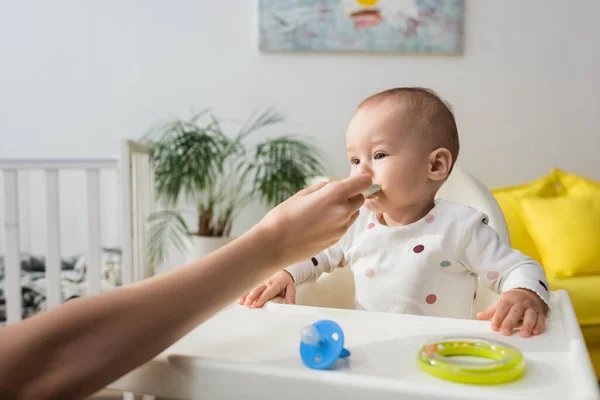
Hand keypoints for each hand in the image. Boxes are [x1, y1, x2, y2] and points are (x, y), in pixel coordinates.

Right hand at [239, 270, 294, 307]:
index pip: (268, 292)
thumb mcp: (291, 289)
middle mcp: (266, 282)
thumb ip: (291, 298)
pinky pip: (249, 287)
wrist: (282, 272)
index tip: (257, 304)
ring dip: (246, 296)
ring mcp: (260, 281)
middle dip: (252, 297)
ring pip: (252, 288)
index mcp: (275, 284)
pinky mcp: (256, 282)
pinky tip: (240, 300)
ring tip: (242, 303)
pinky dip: (244, 293)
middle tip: (247, 305)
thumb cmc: (286, 281)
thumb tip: (292, 308)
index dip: (262, 298)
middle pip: (257, 290)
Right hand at [255, 174, 370, 266]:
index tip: (352, 180)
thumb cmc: (284, 216)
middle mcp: (343, 211)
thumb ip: (322, 188)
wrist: (275, 244)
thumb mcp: (302, 194)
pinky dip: (339, 221)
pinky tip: (321, 223)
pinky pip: (345, 225)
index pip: (364, 182)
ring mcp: (341, 228)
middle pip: (360, 198)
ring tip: (325, 211)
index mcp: (335, 195)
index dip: (360, 179)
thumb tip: (332, 186)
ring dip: (346, 208)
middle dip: (351, 195)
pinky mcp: (337, 240)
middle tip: (333, 196)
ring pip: (354, 213)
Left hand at [476, 288, 546, 337]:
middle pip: (516, 312)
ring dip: (527, 325)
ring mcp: (531, 307)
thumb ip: (490, 311)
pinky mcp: (540, 312)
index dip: (498, 318)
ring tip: (524, 335)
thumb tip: (478, 317)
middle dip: (510, 322)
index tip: (494, 328)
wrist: (527, 291)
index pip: (502, 308)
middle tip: (506, 333)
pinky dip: (539, 326)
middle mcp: (520, 302)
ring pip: (530, 315)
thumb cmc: (511, 300)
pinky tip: (535, 332)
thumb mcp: (500, 303)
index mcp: (508, 299)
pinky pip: (541, 319)